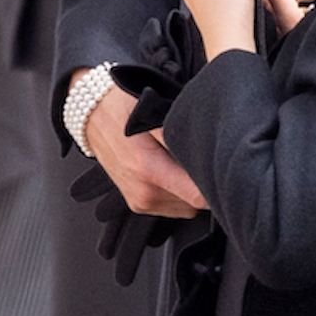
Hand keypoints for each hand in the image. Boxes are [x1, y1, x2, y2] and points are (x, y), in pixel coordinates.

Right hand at [76, 70, 207, 218]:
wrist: (91, 114)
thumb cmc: (123, 108)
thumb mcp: (155, 114)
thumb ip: (181, 138)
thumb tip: (207, 153)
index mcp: (149, 171)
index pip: (198, 197)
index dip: (216, 186)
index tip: (224, 173)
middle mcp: (143, 193)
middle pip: (195, 205)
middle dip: (204, 185)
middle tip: (205, 160)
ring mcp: (139, 202)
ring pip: (186, 208)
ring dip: (191, 190)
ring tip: (184, 163)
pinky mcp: (137, 203)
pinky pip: (172, 207)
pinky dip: (178, 193)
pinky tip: (173, 171)